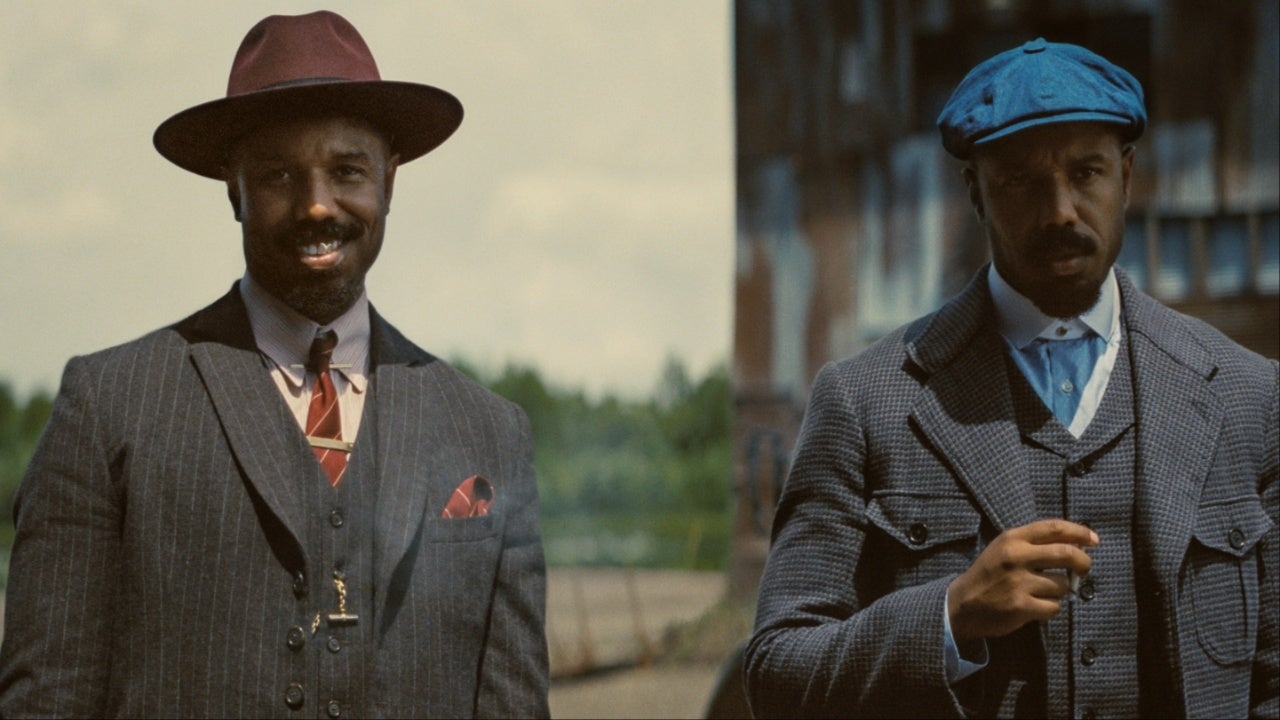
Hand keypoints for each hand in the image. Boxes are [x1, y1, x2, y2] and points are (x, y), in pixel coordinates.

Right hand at [947, 519, 1097, 642]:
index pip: (1054, 528)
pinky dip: (1049, 608)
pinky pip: (1054, 607)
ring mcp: (1019, 582)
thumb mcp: (1004, 548)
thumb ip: (1034, 543)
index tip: (1093, 539)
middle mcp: (1016, 557)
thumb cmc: (989, 574)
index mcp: (1012, 538)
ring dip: (1059, 591)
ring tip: (1041, 592)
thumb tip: (1076, 544)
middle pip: (1067, 554)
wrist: (962, 604)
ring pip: (1063, 585)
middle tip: (1084, 570)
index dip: (1079, 532)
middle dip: (1083, 562)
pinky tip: (1034, 606)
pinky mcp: (1021, 606)